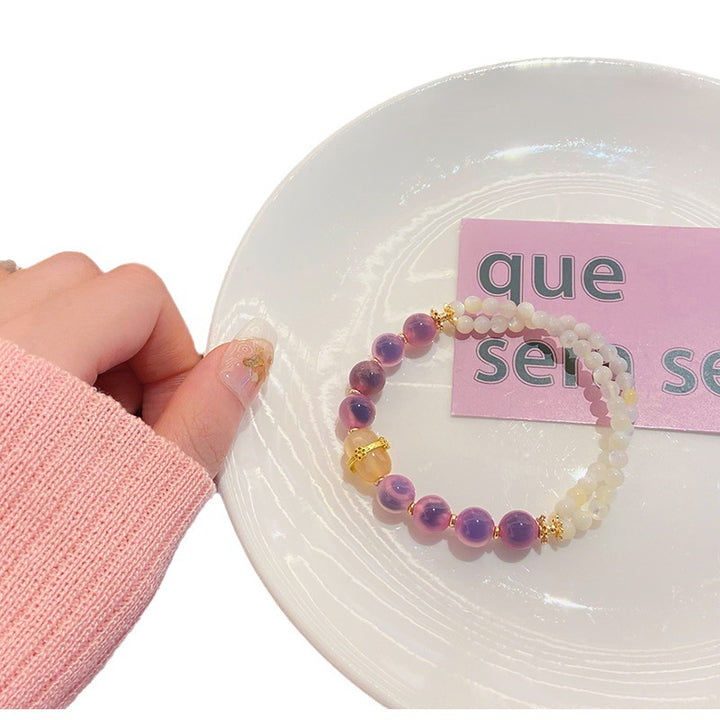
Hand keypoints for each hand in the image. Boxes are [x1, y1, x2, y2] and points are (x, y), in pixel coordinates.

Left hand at [0, 252, 273, 476]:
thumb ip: (203, 419)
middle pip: (84, 283)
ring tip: (77, 429)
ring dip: (79, 346)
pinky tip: (34, 426)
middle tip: (126, 422)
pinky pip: (3, 324)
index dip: (177, 352)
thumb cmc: (19, 595)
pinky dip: (34, 359)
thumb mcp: (139, 503)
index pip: (137, 294)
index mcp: (24, 365)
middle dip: (128, 345)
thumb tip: (244, 363)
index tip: (173, 413)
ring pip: (36, 296)